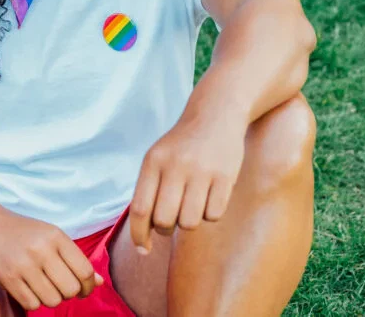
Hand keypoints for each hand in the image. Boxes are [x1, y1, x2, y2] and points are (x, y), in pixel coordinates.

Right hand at [0, 206, 103, 310]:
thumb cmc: (22, 232)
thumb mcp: (50, 236)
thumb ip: (74, 258)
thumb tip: (100, 283)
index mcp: (55, 235)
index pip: (85, 271)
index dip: (89, 285)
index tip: (83, 287)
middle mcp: (41, 249)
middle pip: (71, 289)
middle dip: (70, 293)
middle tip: (61, 287)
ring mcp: (23, 264)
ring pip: (53, 300)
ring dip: (51, 298)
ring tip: (43, 285)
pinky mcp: (8, 277)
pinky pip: (32, 304)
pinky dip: (33, 300)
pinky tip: (27, 287)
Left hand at [129, 108, 247, 252]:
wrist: (216, 115)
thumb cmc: (181, 146)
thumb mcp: (157, 158)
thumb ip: (148, 191)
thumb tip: (142, 236)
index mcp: (152, 162)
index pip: (140, 209)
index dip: (139, 235)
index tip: (142, 250)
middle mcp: (175, 166)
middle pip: (164, 220)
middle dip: (166, 228)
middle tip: (172, 217)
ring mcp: (201, 171)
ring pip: (189, 223)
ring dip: (189, 221)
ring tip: (192, 202)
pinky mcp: (225, 176)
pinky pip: (213, 215)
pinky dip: (210, 213)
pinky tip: (210, 194)